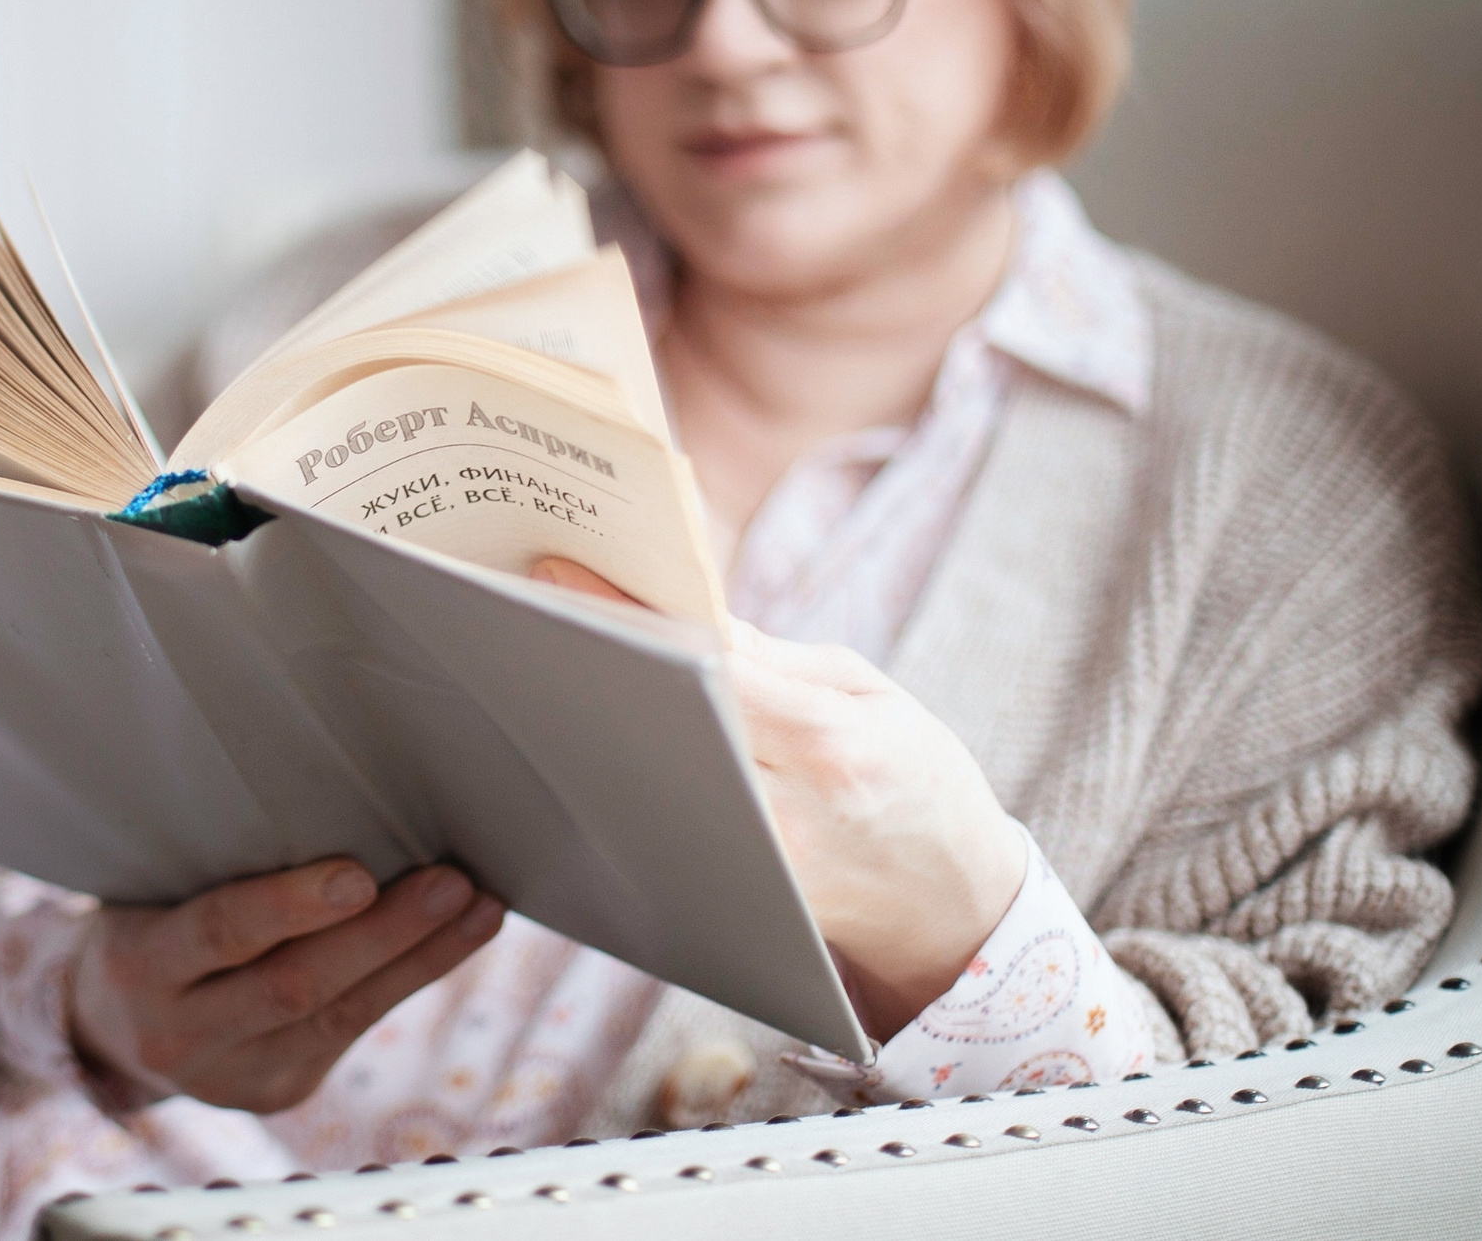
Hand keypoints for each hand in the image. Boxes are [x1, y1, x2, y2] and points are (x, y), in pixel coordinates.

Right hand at [68, 858, 504, 1112]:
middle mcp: (181, 1035)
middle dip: (384, 934)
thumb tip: (340, 801)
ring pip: (340, 1017)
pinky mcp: (278, 1092)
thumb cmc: (145, 918)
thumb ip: (221, 868)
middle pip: (295, 985)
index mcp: (140, 966)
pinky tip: (455, 940)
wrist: (105, 1026)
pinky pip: (350, 1032)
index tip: (360, 873)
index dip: (291, 906)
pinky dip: (407, 981)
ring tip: (480, 908)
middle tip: (453, 882)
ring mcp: (233, 1078)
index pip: (220, 932)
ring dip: (420, 959)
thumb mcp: (150, 889)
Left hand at [533, 558, 1024, 1040]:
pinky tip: (577, 757)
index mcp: (828, 737)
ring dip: (591, 733)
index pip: (704, 662)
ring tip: (540, 681)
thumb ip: (772, 658)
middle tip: (524, 623)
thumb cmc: (918, 779)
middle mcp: (787, 810)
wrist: (958, 906)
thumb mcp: (867, 693)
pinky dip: (620, 792)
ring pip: (645, 787)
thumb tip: (682, 613)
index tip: (555, 573)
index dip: (623, 615)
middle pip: (658, 728)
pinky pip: (660, 838)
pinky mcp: (734, 908)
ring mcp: (754, 870)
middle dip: (592, 671)